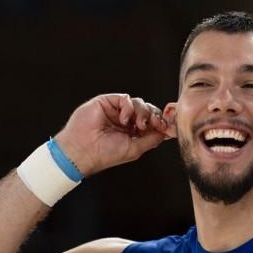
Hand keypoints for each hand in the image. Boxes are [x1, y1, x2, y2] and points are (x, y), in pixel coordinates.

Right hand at [53, 93, 175, 176]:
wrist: (84, 149)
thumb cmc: (105, 154)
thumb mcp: (135, 149)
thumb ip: (152, 139)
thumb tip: (167, 132)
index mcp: (132, 133)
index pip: (152, 122)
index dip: (160, 122)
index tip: (166, 126)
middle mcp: (125, 121)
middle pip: (148, 110)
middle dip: (154, 116)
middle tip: (154, 124)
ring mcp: (116, 111)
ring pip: (139, 103)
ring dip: (142, 113)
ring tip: (136, 125)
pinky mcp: (107, 102)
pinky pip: (125, 98)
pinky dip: (129, 107)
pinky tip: (124, 119)